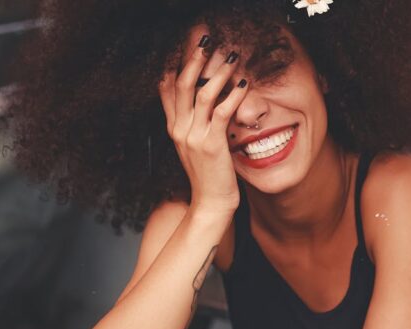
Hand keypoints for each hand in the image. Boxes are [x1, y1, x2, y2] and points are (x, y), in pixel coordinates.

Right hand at [158, 36, 248, 215]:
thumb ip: (194, 125)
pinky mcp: (212, 144)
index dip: (175, 66)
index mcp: (174, 129)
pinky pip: (222, 112)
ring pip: (202, 94)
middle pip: (181, 85)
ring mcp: (194, 137)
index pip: (166, 90)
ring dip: (218, 72)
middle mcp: (180, 130)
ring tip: (232, 57)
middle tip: (207, 42)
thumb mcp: (195, 147)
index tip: (187, 48)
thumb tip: (202, 103)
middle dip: (194, 60)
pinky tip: (244, 84)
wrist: (210, 204)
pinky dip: (234, 95)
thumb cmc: (208, 176)